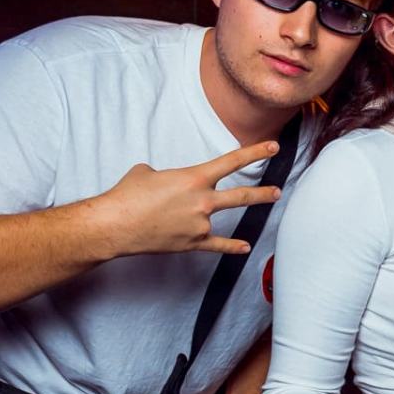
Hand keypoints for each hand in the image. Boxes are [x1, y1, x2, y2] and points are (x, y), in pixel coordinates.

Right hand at [96, 141, 282, 258]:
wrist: (116, 224)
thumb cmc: (128, 195)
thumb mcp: (147, 172)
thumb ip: (165, 176)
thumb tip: (164, 182)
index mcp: (193, 178)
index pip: (231, 162)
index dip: (255, 153)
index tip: (272, 147)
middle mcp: (201, 200)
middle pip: (241, 195)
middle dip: (262, 193)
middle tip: (277, 190)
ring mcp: (199, 223)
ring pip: (230, 218)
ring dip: (249, 212)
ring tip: (264, 208)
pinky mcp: (193, 242)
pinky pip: (218, 245)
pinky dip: (231, 246)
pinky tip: (244, 247)